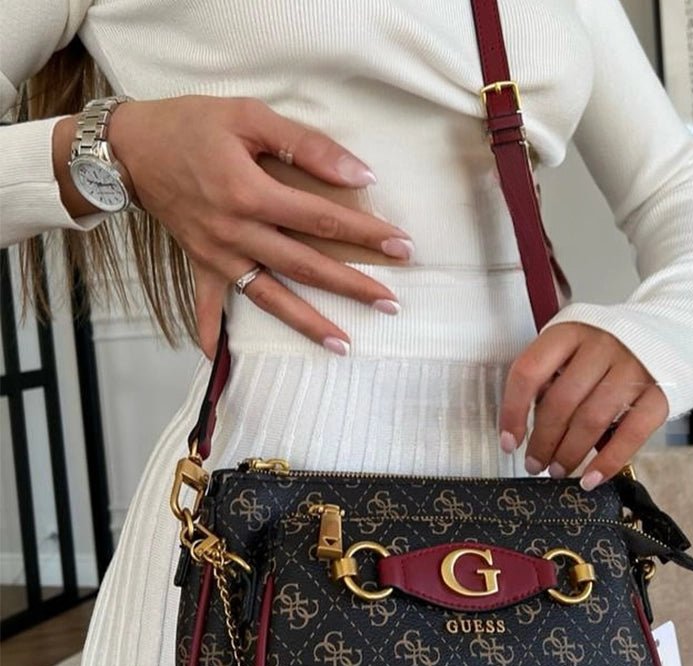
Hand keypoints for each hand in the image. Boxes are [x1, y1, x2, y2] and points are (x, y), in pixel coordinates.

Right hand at [105, 96, 412, 356]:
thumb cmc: (193, 125)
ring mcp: (216, 254)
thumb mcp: (250, 116)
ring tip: (343, 345)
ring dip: (306, 322)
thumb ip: (306, 145)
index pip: (323, 219)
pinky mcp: (199, 262)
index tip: (401, 247)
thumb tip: (359, 171)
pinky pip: (206, 303)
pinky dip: (212, 331)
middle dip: (351, 286)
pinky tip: (222, 359)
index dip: (366, 233)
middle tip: (390, 303)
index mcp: (251, 192)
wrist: (129, 147)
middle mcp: (236, 231)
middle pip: (305, 266)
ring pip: (269, 296)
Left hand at [498, 323, 668, 488]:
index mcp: (568, 333)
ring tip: (557, 471)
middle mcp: (600, 346)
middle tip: (534, 464)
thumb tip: (523, 429)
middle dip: (542, 440)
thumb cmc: (600, 352)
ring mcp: (632, 368)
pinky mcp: (659, 393)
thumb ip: (546, 380)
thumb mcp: (567, 351)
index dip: (513, 411)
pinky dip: (609, 461)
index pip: (528, 372)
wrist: (664, 336)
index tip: (508, 442)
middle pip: (561, 401)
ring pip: (592, 419)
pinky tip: (591, 479)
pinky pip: (631, 433)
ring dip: (570, 453)